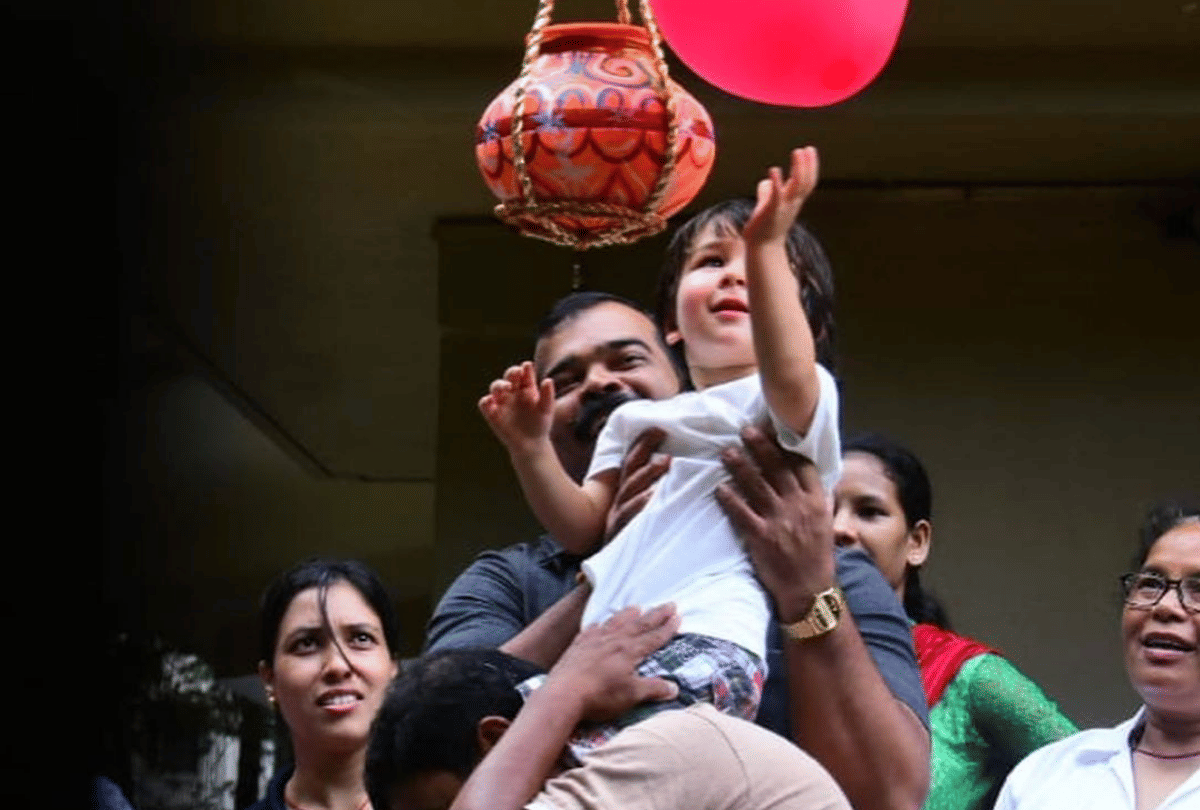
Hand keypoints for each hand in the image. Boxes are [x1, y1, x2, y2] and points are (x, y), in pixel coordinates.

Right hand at [478, 361, 554, 453]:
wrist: (531, 444)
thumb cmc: (540, 423)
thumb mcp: (546, 409)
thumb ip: (547, 395)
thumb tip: (548, 380)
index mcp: (526, 386)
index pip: (524, 372)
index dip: (525, 368)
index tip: (527, 366)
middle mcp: (513, 390)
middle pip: (509, 376)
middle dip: (511, 372)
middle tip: (516, 373)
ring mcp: (501, 401)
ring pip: (496, 386)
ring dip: (499, 384)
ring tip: (506, 388)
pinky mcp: (492, 412)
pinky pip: (485, 403)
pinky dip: (486, 401)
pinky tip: (492, 401)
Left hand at [546, 604, 679, 723]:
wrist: (562, 694)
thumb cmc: (600, 696)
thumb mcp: (631, 695)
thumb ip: (653, 689)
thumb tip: (675, 688)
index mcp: (629, 651)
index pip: (653, 637)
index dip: (667, 628)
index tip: (678, 617)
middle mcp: (613, 641)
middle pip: (638, 624)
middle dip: (655, 615)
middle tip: (669, 604)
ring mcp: (593, 641)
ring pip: (615, 623)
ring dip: (627, 614)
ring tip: (636, 606)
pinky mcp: (577, 647)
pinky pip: (591, 631)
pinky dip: (598, 626)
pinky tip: (599, 624)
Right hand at [603, 427, 670, 542]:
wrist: (619, 575)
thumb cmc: (641, 542)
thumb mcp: (650, 514)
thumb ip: (660, 494)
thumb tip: (679, 472)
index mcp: (628, 494)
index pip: (633, 462)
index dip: (643, 444)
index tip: (659, 429)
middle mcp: (621, 501)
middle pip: (631, 471)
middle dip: (645, 453)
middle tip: (664, 437)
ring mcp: (618, 517)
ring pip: (630, 491)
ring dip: (647, 475)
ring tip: (665, 463)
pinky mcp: (618, 534)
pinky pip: (628, 518)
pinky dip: (640, 506)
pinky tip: (653, 497)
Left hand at [715, 425, 835, 622]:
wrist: (809, 590)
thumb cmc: (816, 557)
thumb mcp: (824, 523)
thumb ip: (814, 499)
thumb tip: (803, 476)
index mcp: (816, 502)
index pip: (802, 467)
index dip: (787, 447)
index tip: (774, 431)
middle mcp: (798, 507)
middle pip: (777, 469)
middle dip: (760, 447)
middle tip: (746, 431)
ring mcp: (779, 521)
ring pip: (756, 486)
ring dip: (740, 466)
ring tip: (727, 452)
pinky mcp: (761, 537)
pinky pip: (741, 512)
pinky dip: (729, 499)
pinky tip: (719, 488)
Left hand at [741, 146, 818, 246]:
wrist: (762, 249)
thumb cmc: (765, 227)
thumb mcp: (768, 206)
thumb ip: (767, 193)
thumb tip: (766, 182)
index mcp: (793, 202)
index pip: (807, 182)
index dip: (810, 166)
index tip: (810, 150)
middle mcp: (792, 204)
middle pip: (805, 182)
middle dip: (808, 165)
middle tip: (807, 148)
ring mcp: (783, 208)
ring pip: (797, 186)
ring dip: (799, 168)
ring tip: (797, 152)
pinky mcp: (771, 212)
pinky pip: (776, 196)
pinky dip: (777, 182)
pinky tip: (774, 170)